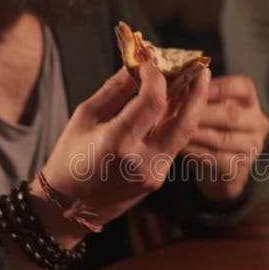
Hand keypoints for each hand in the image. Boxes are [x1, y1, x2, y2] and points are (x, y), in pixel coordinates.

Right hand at [31, 62, 209, 244]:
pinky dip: (178, 122)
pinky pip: (175, 145)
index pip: (152, 102)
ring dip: (192, 106)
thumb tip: (138, 64)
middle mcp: (141, 161)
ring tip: (195, 81)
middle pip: (184, 121)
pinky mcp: (158, 180)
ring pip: (184, 133)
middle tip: (202, 67)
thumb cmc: (69, 159)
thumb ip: (116, 89)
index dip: (157, 76)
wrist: (67, 208)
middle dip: (197, 91)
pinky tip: (177, 104)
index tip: (151, 61)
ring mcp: (154, 174)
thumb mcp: (85, 117)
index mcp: (117, 143)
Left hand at [182, 75, 268, 201]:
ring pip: (223, 138)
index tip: (198, 88)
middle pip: (232, 114)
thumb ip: (200, 97)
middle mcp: (258, 123)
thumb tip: (181, 83)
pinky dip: (196, 152)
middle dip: (202, 113)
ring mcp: (252, 147)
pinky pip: (217, 158)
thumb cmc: (209, 133)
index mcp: (250, 102)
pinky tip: (181, 148)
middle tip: (177, 112)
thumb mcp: (208, 110)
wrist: (217, 171)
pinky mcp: (242, 168)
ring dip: (196, 134)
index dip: (221, 87)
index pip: (244, 87)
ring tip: (175, 130)